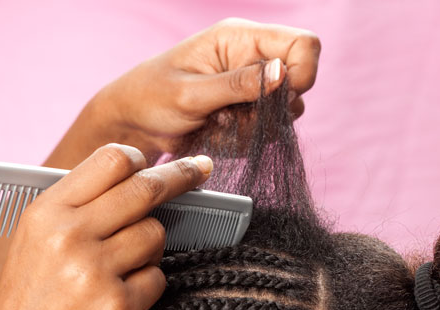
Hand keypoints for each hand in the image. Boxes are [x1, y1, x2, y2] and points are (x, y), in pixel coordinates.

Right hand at [0, 145, 212, 309]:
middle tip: (201, 169)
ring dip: (149, 252)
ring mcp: (94, 273)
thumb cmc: (28, 305)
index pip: (111, 160)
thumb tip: (139, 179)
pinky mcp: (117, 308)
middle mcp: (69, 236)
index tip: (164, 163)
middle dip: (181, 177)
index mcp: (46, 213)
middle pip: (145, 189)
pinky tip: (118, 303)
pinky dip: (146, 289)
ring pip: (156, 235)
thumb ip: (79, 209)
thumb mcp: (35, 243)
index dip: (143, 161)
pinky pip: (158, 278)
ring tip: (119, 273)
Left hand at [97, 18, 319, 156]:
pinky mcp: (247, 113)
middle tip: (230, 117)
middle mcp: (251, 60)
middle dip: (268, 112)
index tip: (277, 100)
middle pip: (296, 86)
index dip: (301, 73)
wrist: (137, 123)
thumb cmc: (152, 96)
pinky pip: (264, 134)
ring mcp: (251, 89)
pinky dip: (242, 141)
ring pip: (281, 116)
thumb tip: (281, 73)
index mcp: (240, 38)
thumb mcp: (191, 93)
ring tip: (216, 125)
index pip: (302, 45)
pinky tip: (216, 133)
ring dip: (252, 130)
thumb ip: (237, 84)